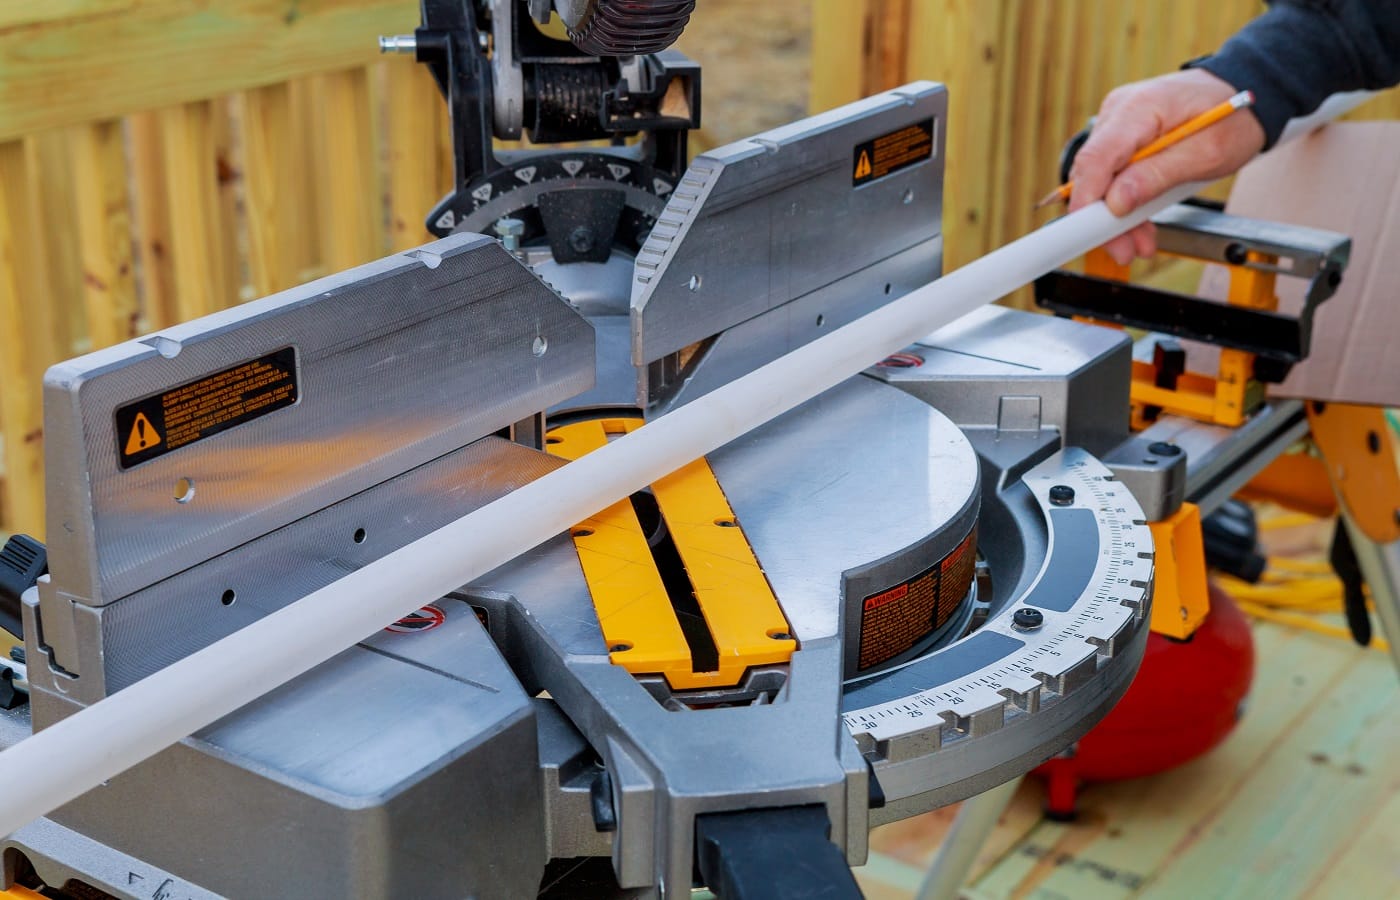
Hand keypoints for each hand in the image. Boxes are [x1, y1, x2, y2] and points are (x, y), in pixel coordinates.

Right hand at [1069, 69, 1265, 263]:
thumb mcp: (1206, 153)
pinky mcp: (1123, 138)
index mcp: (1138, 108)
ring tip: (1140, 243)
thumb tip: (1116, 203)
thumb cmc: (1233, 117)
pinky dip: (1126, 202)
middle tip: (1125, 250)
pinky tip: (1141, 224)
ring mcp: (1118, 124)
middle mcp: (1119, 112)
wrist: (1247, 93)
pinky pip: (1114, 175)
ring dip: (1118, 217)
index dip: (1086, 200)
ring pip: (1101, 180)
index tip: (1090, 234)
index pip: (1095, 159)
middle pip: (1093, 174)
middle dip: (1105, 218)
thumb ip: (1157, 176)